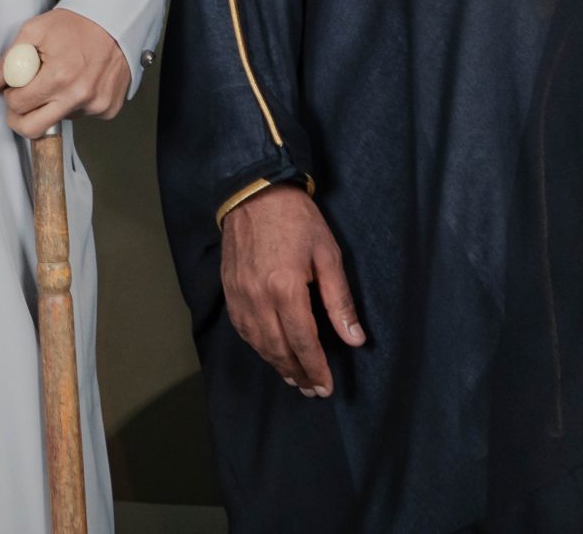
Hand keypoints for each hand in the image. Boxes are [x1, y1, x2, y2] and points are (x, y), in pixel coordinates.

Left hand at [0, 8, 130, 136]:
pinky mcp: (108, 108)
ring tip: (60, 77)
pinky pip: (81, 116)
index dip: (10, 95)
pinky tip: (78, 81)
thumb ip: (6, 61)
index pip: (18, 106)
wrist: (114, 21)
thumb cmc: (75, 23)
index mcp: (59, 76)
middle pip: (34, 130)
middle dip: (21, 117)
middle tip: (22, 99)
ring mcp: (96, 105)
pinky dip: (73, 103)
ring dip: (51, 105)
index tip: (16, 84)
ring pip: (58, 121)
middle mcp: (79, 95)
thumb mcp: (34, 32)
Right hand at [218, 183, 363, 396]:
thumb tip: (355, 339)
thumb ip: (339, 301)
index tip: (326, 387)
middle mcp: (258, 298)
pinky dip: (257, 346)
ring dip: (276, 364)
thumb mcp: (328, 255)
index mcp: (286, 289)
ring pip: (258, 343)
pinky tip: (268, 351)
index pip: (304, 342)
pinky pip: (242, 328)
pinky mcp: (228, 289)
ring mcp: (239, 295)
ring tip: (293, 378)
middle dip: (297, 373)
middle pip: (279, 349)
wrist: (254, 192)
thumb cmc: (297, 220)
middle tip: (312, 390)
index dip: (316, 369)